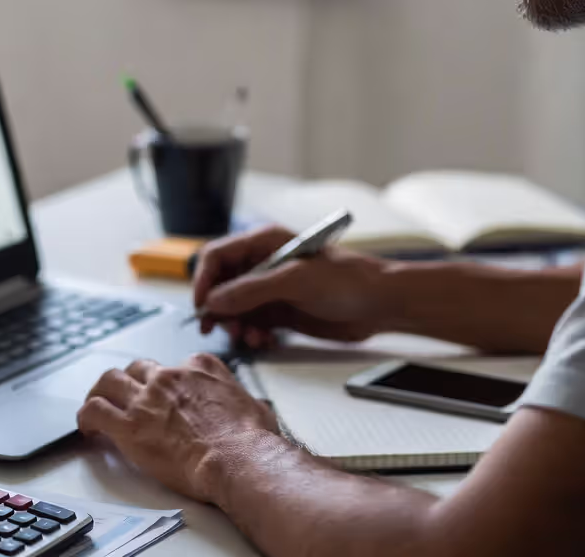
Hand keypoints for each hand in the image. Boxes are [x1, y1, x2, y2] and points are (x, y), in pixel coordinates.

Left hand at [76, 354, 282, 503]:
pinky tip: (88, 428)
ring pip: (108, 381)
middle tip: (128, 398)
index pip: (177, 365)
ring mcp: (146, 399)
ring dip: (100, 392)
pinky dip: (86, 416)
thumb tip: (253, 409)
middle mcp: (169, 377)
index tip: (167, 395)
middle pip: (137, 369)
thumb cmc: (251, 440)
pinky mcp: (128, 425)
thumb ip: (242, 402)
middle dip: (131, 382)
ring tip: (97, 404)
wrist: (237, 459)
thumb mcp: (255, 406)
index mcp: (200, 368)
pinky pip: (95, 411)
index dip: (169, 382)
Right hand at [192, 226, 399, 347]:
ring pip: (233, 308)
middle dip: (219, 308)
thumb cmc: (349, 279)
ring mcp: (270, 289)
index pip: (216, 256)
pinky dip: (252, 335)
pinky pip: (251, 323)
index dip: (203, 280)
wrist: (382, 304)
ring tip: (251, 338)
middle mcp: (263, 263)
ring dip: (236, 325)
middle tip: (222, 329)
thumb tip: (214, 301)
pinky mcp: (280, 311)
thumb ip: (252, 290)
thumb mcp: (296, 281)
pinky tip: (264, 341)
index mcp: (264, 242)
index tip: (203, 306)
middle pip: (220, 285)